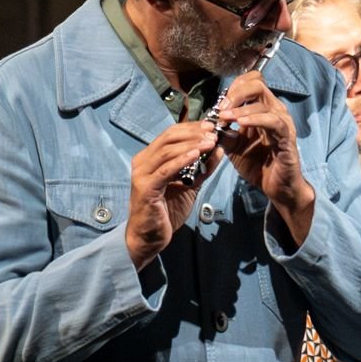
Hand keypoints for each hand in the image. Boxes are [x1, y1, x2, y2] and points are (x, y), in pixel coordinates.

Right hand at [123, 120, 221, 269]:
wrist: (150, 237)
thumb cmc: (167, 210)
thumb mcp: (190, 185)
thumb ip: (202, 168)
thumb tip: (218, 149)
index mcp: (150, 158)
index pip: (171, 134)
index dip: (191, 127)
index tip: (212, 125)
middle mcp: (142, 162)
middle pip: (168, 138)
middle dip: (193, 132)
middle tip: (213, 130)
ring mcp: (141, 174)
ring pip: (167, 151)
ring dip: (191, 144)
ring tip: (210, 141)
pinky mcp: (145, 187)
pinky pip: (165, 170)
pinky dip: (181, 160)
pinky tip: (196, 155)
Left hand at [217, 70, 314, 240]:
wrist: (275, 187)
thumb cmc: (258, 165)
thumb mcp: (234, 146)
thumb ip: (223, 132)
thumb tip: (208, 122)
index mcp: (263, 109)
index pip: (250, 82)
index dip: (233, 88)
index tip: (219, 104)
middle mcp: (275, 111)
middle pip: (257, 84)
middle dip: (235, 93)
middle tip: (221, 109)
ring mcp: (282, 122)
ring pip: (263, 102)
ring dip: (240, 108)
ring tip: (225, 117)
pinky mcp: (287, 136)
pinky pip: (272, 121)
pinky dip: (254, 119)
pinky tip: (240, 123)